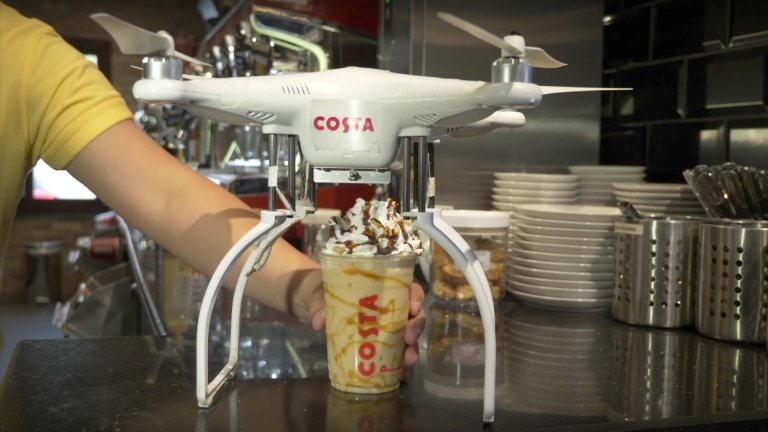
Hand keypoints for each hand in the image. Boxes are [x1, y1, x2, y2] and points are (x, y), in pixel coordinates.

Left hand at [309, 281, 426, 365]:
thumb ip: (320, 305)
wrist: (316, 307)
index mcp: (384, 288)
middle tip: (409, 338)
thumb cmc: (324, 292)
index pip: (408, 288)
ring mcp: (387, 328)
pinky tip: (401, 374)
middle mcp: (391, 308)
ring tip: (408, 360)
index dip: (416, 297)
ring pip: (408, 336)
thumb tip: (320, 322)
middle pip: (413, 315)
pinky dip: (400, 365)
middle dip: (416, 326)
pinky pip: (395, 355)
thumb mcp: (321, 294)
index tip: (413, 307)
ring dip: (412, 348)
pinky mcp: (380, 345)